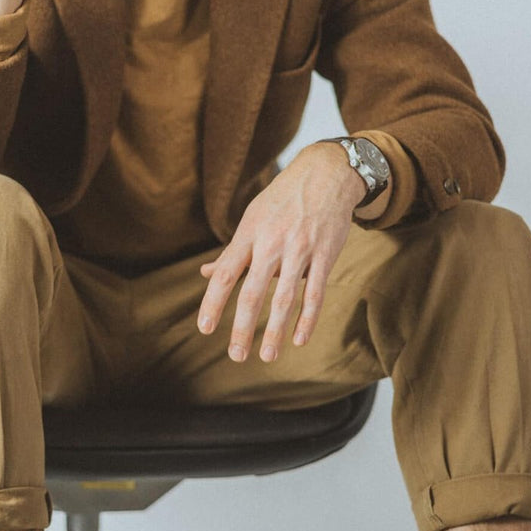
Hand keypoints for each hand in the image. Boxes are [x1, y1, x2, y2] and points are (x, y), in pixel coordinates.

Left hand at [197, 143, 367, 362]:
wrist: (325, 174)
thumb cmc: (282, 200)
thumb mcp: (252, 219)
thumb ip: (231, 251)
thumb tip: (205, 274)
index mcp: (249, 235)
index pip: (225, 274)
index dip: (213, 303)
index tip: (205, 329)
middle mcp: (271, 243)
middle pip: (252, 291)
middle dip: (243, 326)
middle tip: (236, 356)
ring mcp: (300, 249)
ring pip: (285, 297)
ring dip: (275, 329)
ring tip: (267, 356)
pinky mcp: (325, 254)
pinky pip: (315, 292)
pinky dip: (307, 318)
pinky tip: (299, 339)